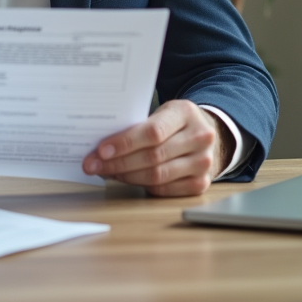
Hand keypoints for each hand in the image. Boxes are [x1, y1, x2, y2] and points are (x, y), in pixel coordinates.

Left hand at [81, 100, 229, 196]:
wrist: (208, 135)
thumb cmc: (175, 123)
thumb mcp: (162, 112)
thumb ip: (139, 124)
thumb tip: (103, 144)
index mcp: (186, 113)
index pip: (153, 132)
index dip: (125, 143)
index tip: (101, 150)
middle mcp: (200, 138)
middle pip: (153, 156)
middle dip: (118, 163)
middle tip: (93, 165)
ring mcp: (203, 162)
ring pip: (157, 175)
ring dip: (126, 176)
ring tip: (106, 172)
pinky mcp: (201, 183)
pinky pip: (164, 189)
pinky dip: (141, 185)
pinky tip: (126, 178)